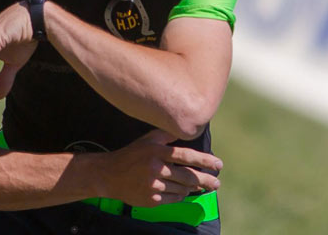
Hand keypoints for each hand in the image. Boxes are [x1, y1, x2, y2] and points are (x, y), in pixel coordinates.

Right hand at [100, 129, 222, 206]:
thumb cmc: (132, 154)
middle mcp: (156, 168)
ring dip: (192, 188)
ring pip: (182, 189)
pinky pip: (172, 199)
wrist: (109, 175)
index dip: (205, 161)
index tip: (218, 165)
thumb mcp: (149, 139)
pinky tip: (183, 192)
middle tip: (217, 183)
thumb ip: (168, 135)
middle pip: (188, 176)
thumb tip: (188, 128)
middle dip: (205, 180)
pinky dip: (180, 196)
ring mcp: (153, 186)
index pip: (187, 156)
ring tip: (200, 187)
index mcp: (158, 151)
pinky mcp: (150, 199)